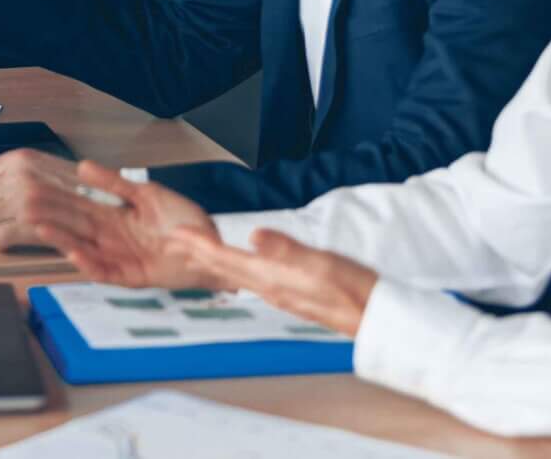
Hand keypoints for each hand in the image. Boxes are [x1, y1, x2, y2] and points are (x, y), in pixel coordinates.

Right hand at [0, 156, 218, 285]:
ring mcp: (118, 257)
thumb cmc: (184, 219)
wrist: (210, 245)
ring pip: (82, 248)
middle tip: (23, 206)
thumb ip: (114, 183)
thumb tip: (82, 167)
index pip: (77, 205)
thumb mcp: (146, 194)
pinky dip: (87, 263)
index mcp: (113, 215)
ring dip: (61, 239)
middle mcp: (110, 237)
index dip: (56, 197)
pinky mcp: (130, 275)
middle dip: (49, 216)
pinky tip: (73, 252)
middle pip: (74, 225)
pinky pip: (103, 271)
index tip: (33, 187)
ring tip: (40, 227)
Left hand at [167, 228, 377, 337]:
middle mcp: (271, 289)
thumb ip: (287, 250)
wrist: (375, 316)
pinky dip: (236, 271)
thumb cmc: (354, 289)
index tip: (177, 234)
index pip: (227, 259)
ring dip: (214, 262)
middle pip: (225, 269)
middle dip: (198, 253)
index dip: (200, 245)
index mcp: (273, 278)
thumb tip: (254, 236)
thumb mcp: (322, 263)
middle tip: (174, 240)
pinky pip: (253, 281)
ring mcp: (280, 294)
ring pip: (237, 276)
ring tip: (197, 252)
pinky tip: (239, 270)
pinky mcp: (292, 295)